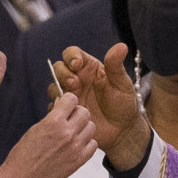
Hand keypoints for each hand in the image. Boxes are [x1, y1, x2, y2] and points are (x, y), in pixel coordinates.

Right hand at [0, 92, 97, 177]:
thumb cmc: (25, 154)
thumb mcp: (36, 128)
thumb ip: (53, 118)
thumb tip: (63, 109)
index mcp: (53, 122)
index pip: (72, 99)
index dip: (68, 101)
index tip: (65, 105)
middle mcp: (67, 133)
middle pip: (85, 112)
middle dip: (77, 113)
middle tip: (70, 120)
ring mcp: (75, 147)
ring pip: (91, 127)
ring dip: (83, 128)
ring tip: (74, 133)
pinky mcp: (79, 160)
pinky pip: (93, 144)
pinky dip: (87, 143)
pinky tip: (77, 145)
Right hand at [52, 43, 149, 168]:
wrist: (122, 130)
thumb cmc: (123, 104)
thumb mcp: (122, 84)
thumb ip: (116, 66)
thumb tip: (121, 46)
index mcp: (88, 68)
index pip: (72, 54)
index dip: (71, 56)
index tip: (77, 63)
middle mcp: (76, 79)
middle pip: (59, 68)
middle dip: (63, 73)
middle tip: (75, 83)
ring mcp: (70, 96)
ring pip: (54, 87)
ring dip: (59, 90)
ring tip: (73, 98)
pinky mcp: (67, 112)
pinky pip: (54, 107)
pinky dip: (58, 108)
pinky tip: (69, 111)